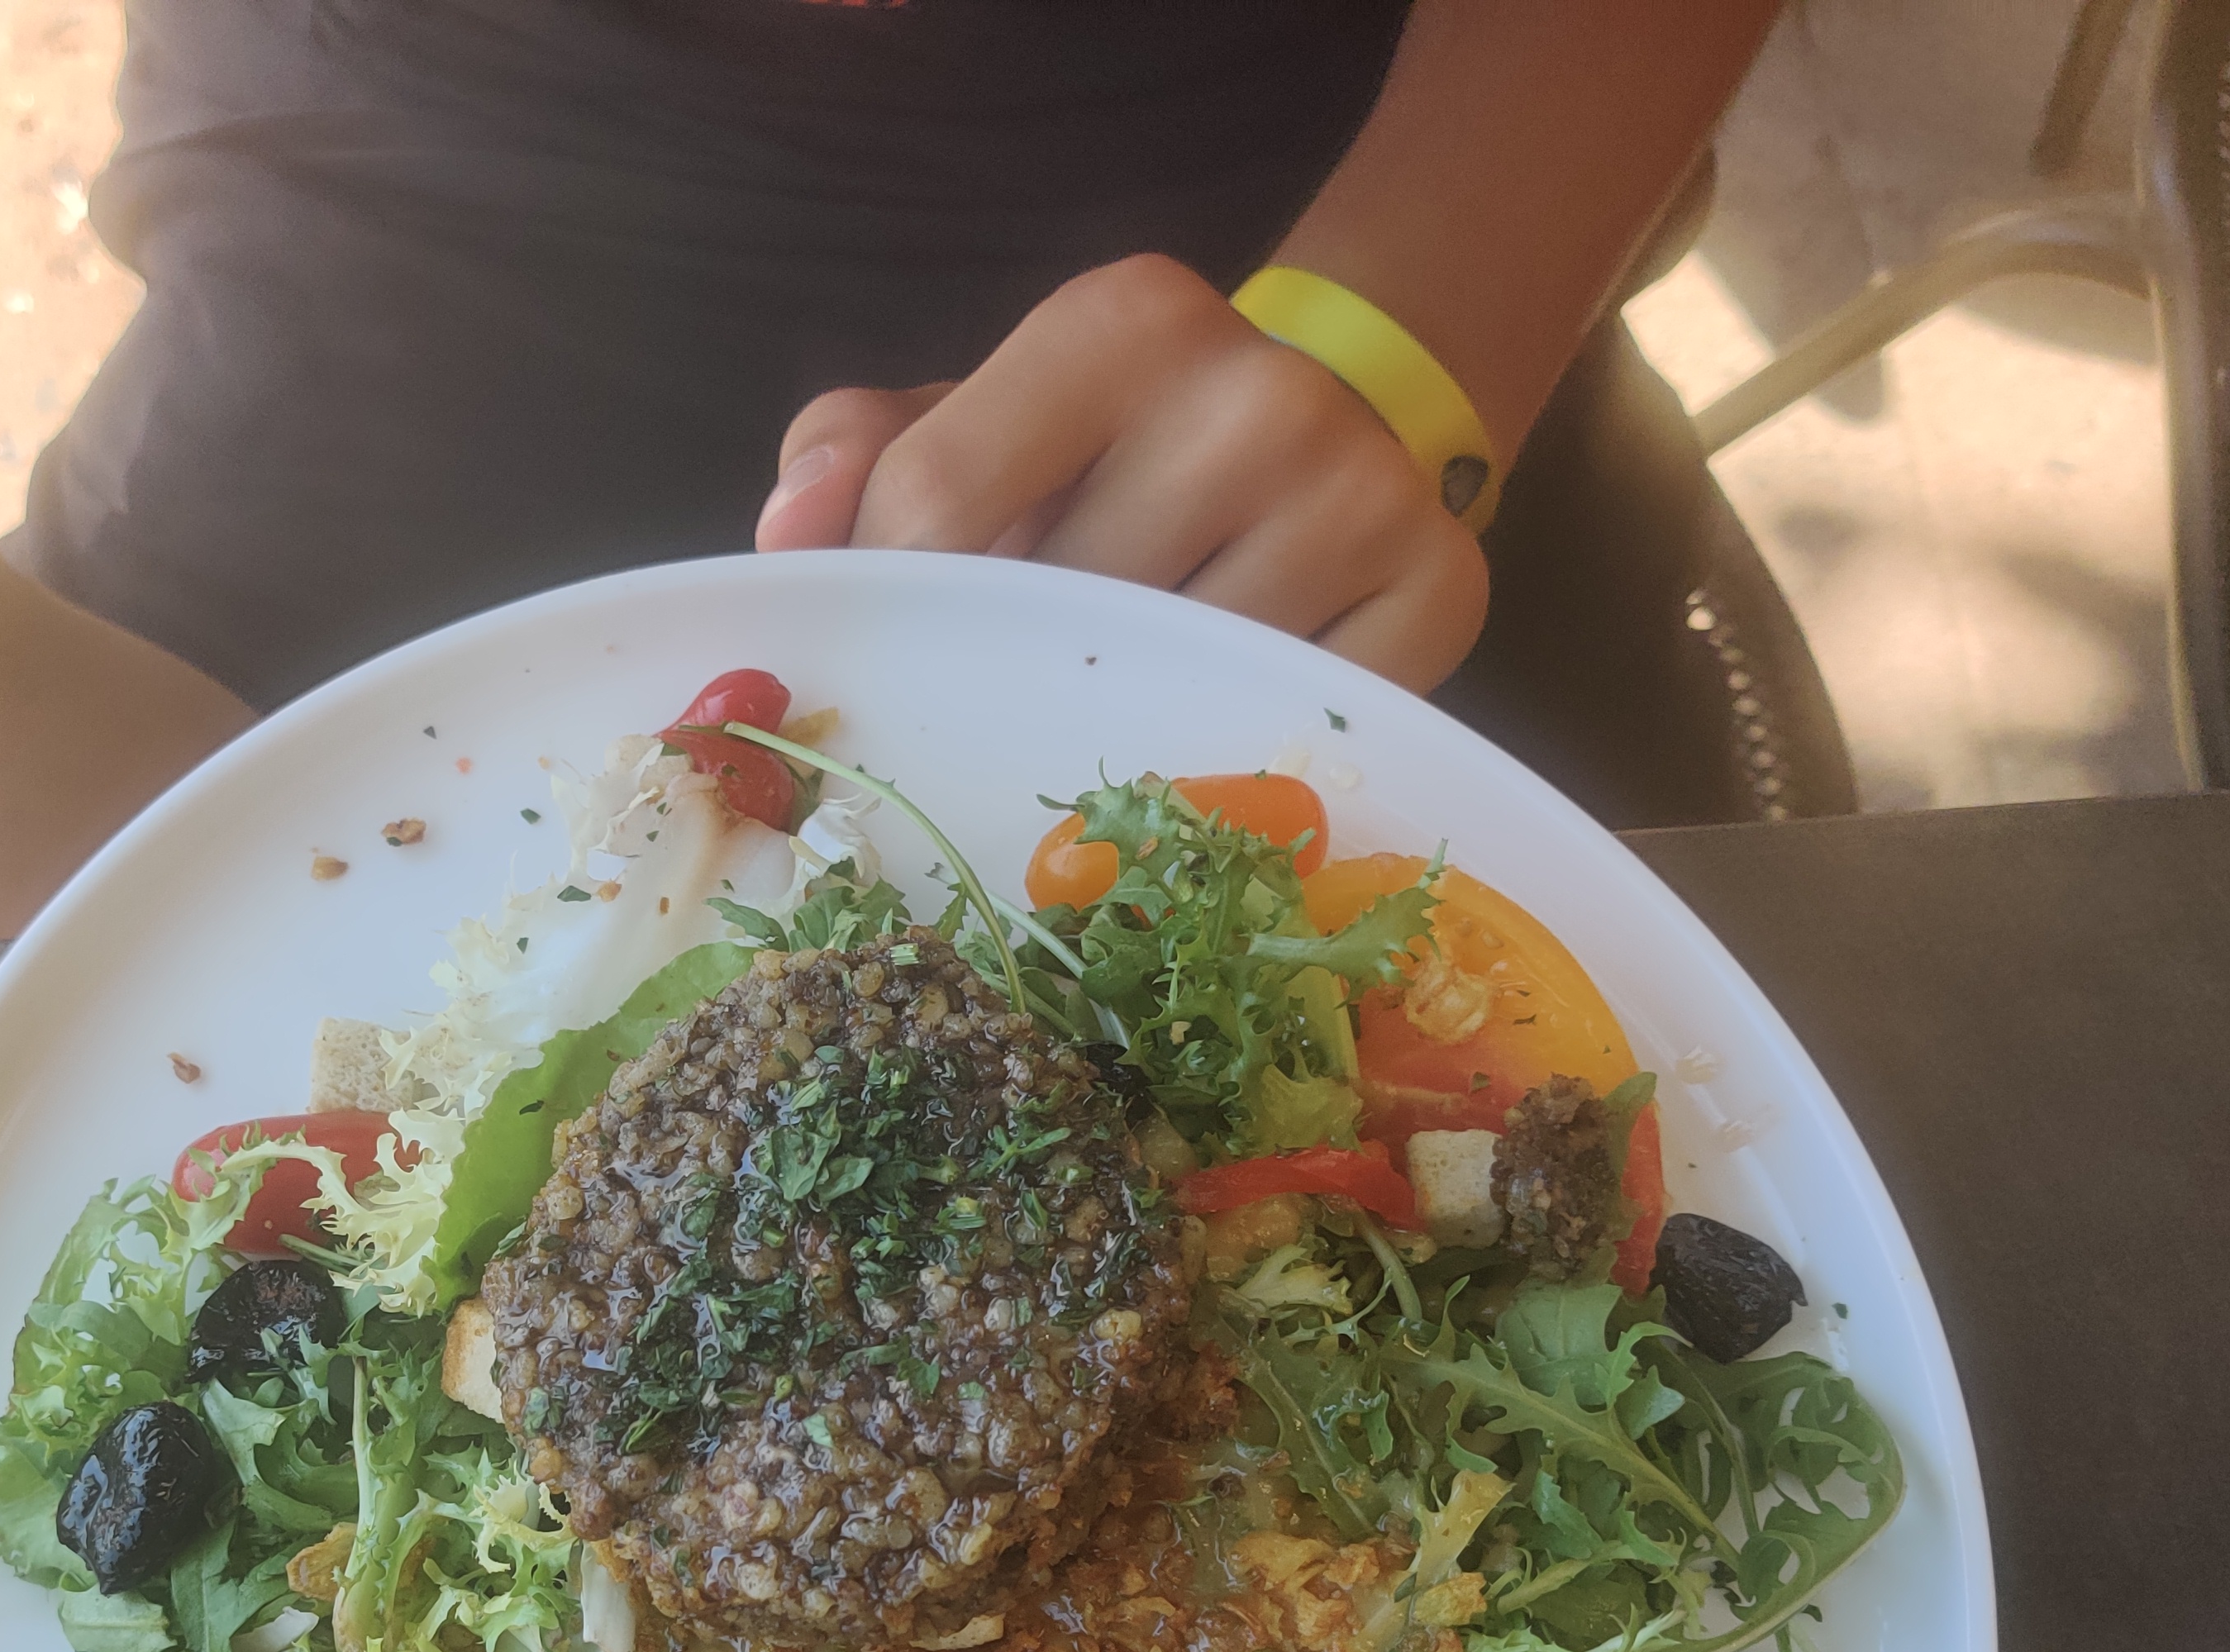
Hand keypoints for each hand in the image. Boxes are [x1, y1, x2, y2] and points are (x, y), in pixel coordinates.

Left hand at [754, 256, 1489, 691]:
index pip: (939, 502)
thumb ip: (856, 455)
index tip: (902, 646)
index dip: (899, 603)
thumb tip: (790, 541)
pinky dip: (1231, 751)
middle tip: (1015, 689)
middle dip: (1013, 670)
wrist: (1325, 424)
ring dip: (1120, 721)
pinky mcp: (1439, 590)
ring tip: (1116, 695)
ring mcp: (1361, 493)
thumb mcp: (967, 418)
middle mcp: (1256, 392)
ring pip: (1169, 692)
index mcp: (1119, 322)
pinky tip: (1212, 714)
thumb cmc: (1104, 449)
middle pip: (1056, 615)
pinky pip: (1288, 734)